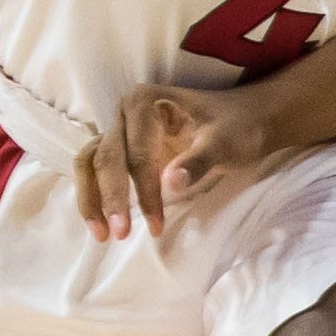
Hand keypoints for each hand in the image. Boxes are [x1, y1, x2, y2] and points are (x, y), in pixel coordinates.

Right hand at [84, 84, 273, 239]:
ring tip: (102, 234)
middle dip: (111, 197)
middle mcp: (125, 111)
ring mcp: (120, 129)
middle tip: (119, 235)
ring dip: (91, 198)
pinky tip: (101, 222)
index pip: (139, 153)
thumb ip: (199, 160)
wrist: (246, 120)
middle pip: (106, 157)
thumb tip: (171, 183)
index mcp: (146, 101)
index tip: (156, 225)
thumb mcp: (226, 142)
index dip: (144, 190)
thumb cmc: (238, 127)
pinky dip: (95, 194)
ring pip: (90, 162)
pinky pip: (96, 169)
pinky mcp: (123, 148)